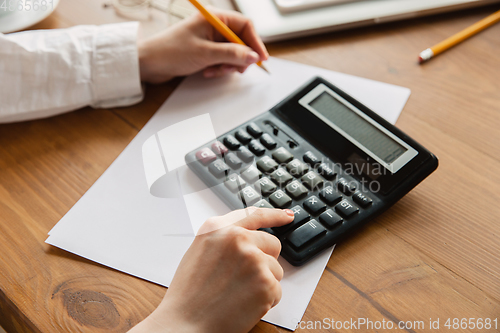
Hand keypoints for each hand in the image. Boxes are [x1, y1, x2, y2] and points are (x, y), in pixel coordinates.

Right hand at [128, 207, 293, 332]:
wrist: (185, 323)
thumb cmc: (189, 294)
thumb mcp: (200, 251)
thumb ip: (225, 238)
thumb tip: (251, 237)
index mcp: (219, 228)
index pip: (254, 215)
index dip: (275, 215)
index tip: (288, 216)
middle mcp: (238, 238)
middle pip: (272, 244)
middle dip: (265, 260)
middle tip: (242, 279)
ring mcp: (254, 259)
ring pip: (276, 269)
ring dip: (264, 283)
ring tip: (237, 294)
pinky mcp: (265, 282)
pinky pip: (277, 290)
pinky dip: (265, 301)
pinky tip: (243, 305)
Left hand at [138, 9, 268, 82]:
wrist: (149, 63)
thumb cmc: (170, 51)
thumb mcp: (206, 53)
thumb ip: (232, 54)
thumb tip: (253, 56)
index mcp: (214, 17)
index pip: (245, 26)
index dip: (255, 42)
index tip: (261, 58)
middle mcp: (213, 26)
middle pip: (241, 41)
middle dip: (240, 57)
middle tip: (236, 69)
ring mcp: (209, 39)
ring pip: (232, 53)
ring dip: (227, 65)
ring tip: (215, 70)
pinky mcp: (205, 50)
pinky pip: (222, 59)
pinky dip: (219, 67)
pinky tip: (208, 71)